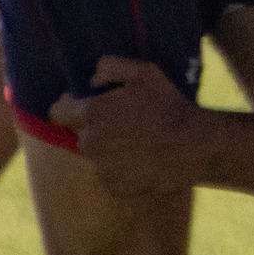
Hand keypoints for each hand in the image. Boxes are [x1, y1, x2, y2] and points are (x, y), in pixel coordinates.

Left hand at [48, 56, 203, 194]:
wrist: (195, 147)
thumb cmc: (170, 106)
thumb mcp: (144, 72)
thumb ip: (109, 67)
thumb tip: (91, 80)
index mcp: (93, 113)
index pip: (57, 112)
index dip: (67, 105)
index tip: (80, 103)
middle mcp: (90, 143)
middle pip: (81, 134)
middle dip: (95, 127)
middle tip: (124, 122)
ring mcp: (102, 168)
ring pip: (96, 155)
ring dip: (108, 148)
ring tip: (138, 142)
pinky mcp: (115, 187)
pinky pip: (110, 174)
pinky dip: (121, 168)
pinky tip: (143, 159)